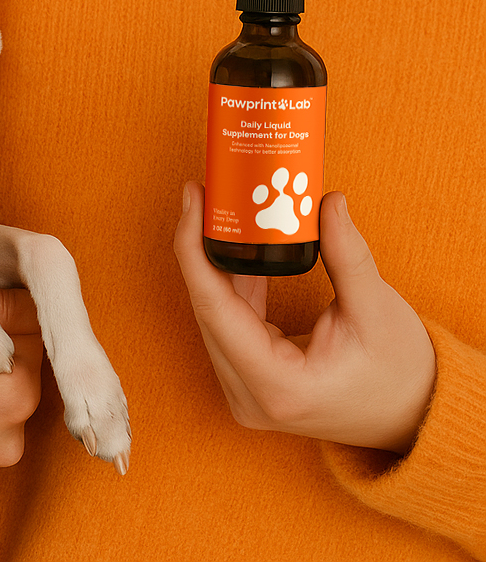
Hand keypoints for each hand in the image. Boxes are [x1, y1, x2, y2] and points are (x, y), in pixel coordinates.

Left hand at [174, 183, 435, 454]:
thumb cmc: (400, 372)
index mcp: (275, 385)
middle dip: (200, 244)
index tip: (193, 197)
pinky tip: (234, 241)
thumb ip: (347, 254)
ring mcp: (244, 391)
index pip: (213, 306)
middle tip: (203, 191)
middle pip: (207, 307)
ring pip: (213, 312)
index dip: (193, 246)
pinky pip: (228, 321)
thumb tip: (328, 200)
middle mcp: (247, 394)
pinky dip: (231, 280)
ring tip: (216, 208)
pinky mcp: (249, 379)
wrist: (415, 418)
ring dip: (214, 259)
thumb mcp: (377, 310)